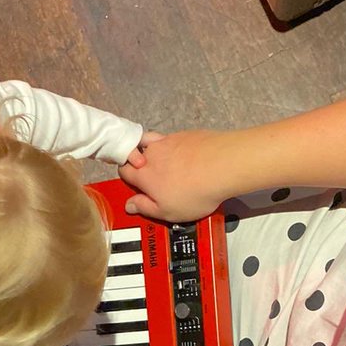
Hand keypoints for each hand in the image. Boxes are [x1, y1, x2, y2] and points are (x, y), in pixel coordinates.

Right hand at [118, 129, 234, 222]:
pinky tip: (184, 156)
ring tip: (164, 163)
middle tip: (150, 175)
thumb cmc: (195, 192)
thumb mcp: (167, 211)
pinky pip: (170, 138)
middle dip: (137, 162)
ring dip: (152, 150)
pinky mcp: (184, 134)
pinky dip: (172, 146)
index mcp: (143, 175)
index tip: (135, 185)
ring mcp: (167, 141)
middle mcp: (151, 154)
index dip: (127, 178)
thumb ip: (145, 207)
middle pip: (135, 154)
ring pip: (150, 141)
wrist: (222, 166)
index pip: (123, 171)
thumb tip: (130, 205)